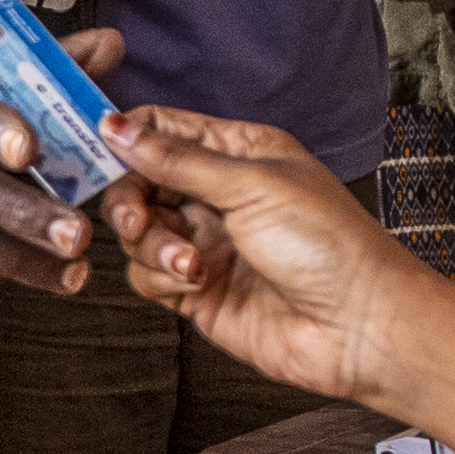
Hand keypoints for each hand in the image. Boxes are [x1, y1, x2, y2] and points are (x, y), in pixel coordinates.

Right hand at [102, 103, 453, 409]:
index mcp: (239, 153)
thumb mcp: (250, 185)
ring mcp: (207, 243)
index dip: (126, 136)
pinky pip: (148, 276)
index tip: (95, 147)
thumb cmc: (329, 246)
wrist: (359, 327)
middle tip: (136, 217)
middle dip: (130, 199)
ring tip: (191, 263)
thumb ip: (177, 158)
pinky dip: (161, 278)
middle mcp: (219, 195)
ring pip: (140, 232)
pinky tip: (194, 283)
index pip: (163, 129)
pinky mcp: (198, 291)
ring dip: (153, 246)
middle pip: (140, 182)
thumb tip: (117, 126)